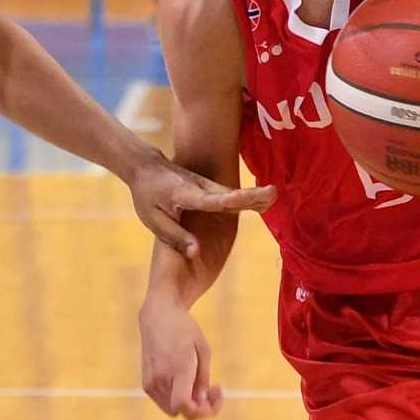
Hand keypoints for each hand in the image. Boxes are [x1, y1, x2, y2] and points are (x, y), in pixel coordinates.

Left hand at [128, 153, 275, 257]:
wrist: (145, 166)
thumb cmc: (146, 195)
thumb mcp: (154, 219)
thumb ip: (175, 236)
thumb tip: (196, 253)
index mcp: (186, 194)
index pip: (211, 200)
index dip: (230, 200)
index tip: (245, 199)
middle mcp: (200, 186)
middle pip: (229, 194)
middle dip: (250, 195)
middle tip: (272, 195)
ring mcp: (206, 184)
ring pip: (232, 193)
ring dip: (253, 196)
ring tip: (273, 199)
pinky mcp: (208, 186)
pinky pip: (230, 194)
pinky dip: (246, 197)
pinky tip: (262, 203)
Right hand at [139, 297, 222, 419]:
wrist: (158, 316)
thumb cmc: (184, 330)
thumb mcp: (203, 349)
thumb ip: (203, 379)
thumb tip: (201, 402)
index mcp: (178, 367)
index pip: (184, 405)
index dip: (203, 411)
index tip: (216, 394)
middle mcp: (160, 378)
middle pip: (181, 411)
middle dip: (201, 408)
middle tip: (215, 390)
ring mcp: (150, 383)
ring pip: (173, 410)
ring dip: (190, 405)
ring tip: (203, 386)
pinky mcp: (146, 384)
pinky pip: (165, 403)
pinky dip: (178, 399)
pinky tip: (187, 384)